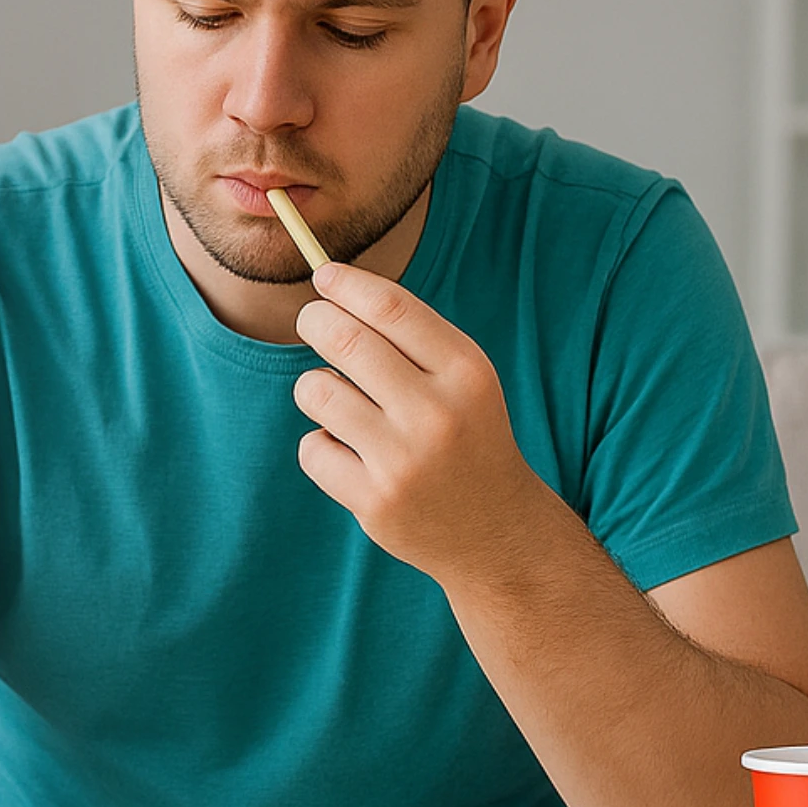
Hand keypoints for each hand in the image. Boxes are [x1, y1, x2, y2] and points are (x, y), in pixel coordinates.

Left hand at [291, 263, 555, 581]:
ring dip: (315, 387)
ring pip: (317, 390)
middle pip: (345, 339)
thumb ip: (410, 337)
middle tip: (313, 322)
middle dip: (315, 320)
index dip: (347, 283)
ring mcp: (404, 460)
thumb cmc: (466, 435)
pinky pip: (312, 448)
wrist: (496, 530)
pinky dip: (321, 444)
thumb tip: (331, 287)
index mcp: (466, 372)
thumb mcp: (463, 380)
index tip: (324, 276)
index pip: (391, 307)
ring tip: (338, 401)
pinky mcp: (375, 500)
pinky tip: (350, 454)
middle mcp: (437, 413)